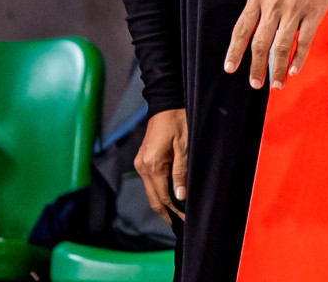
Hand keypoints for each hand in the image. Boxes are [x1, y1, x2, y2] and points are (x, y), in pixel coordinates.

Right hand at [135, 108, 187, 222]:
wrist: (164, 103)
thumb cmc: (177, 121)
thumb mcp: (184, 146)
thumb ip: (181, 172)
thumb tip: (180, 197)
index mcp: (152, 165)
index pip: (163, 197)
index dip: (175, 211)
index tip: (187, 220)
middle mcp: (142, 167)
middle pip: (154, 199)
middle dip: (168, 213)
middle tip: (182, 224)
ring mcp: (140, 164)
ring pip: (151, 192)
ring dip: (164, 203)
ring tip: (179, 213)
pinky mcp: (142, 161)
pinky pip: (151, 182)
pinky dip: (160, 192)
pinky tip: (171, 196)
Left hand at [224, 0, 327, 89]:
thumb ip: (260, 6)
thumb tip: (252, 33)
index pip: (242, 29)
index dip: (235, 51)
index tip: (230, 68)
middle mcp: (274, 5)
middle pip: (260, 43)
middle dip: (256, 67)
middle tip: (254, 84)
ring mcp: (294, 10)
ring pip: (281, 47)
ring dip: (277, 69)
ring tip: (276, 85)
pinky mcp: (313, 14)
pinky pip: (303, 41)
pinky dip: (298, 59)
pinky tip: (294, 71)